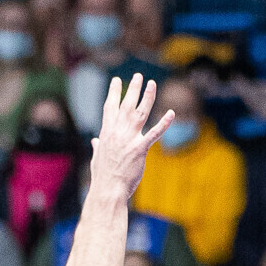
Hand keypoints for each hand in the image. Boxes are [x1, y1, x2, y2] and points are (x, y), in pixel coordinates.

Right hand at [85, 74, 173, 195]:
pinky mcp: (140, 149)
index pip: (110, 107)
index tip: (116, 80)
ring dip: (147, 97)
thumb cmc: (102, 176)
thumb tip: (95, 142)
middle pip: (126, 105)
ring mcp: (129, 139)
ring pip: (140, 113)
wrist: (108, 189)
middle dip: (132, 89)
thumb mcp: (96, 158)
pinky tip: (171, 113)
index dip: (114, 92)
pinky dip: (164, 123)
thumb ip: (97, 147)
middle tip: (138, 75)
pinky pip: (154, 133)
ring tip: (152, 84)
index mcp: (106, 132)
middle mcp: (117, 132)